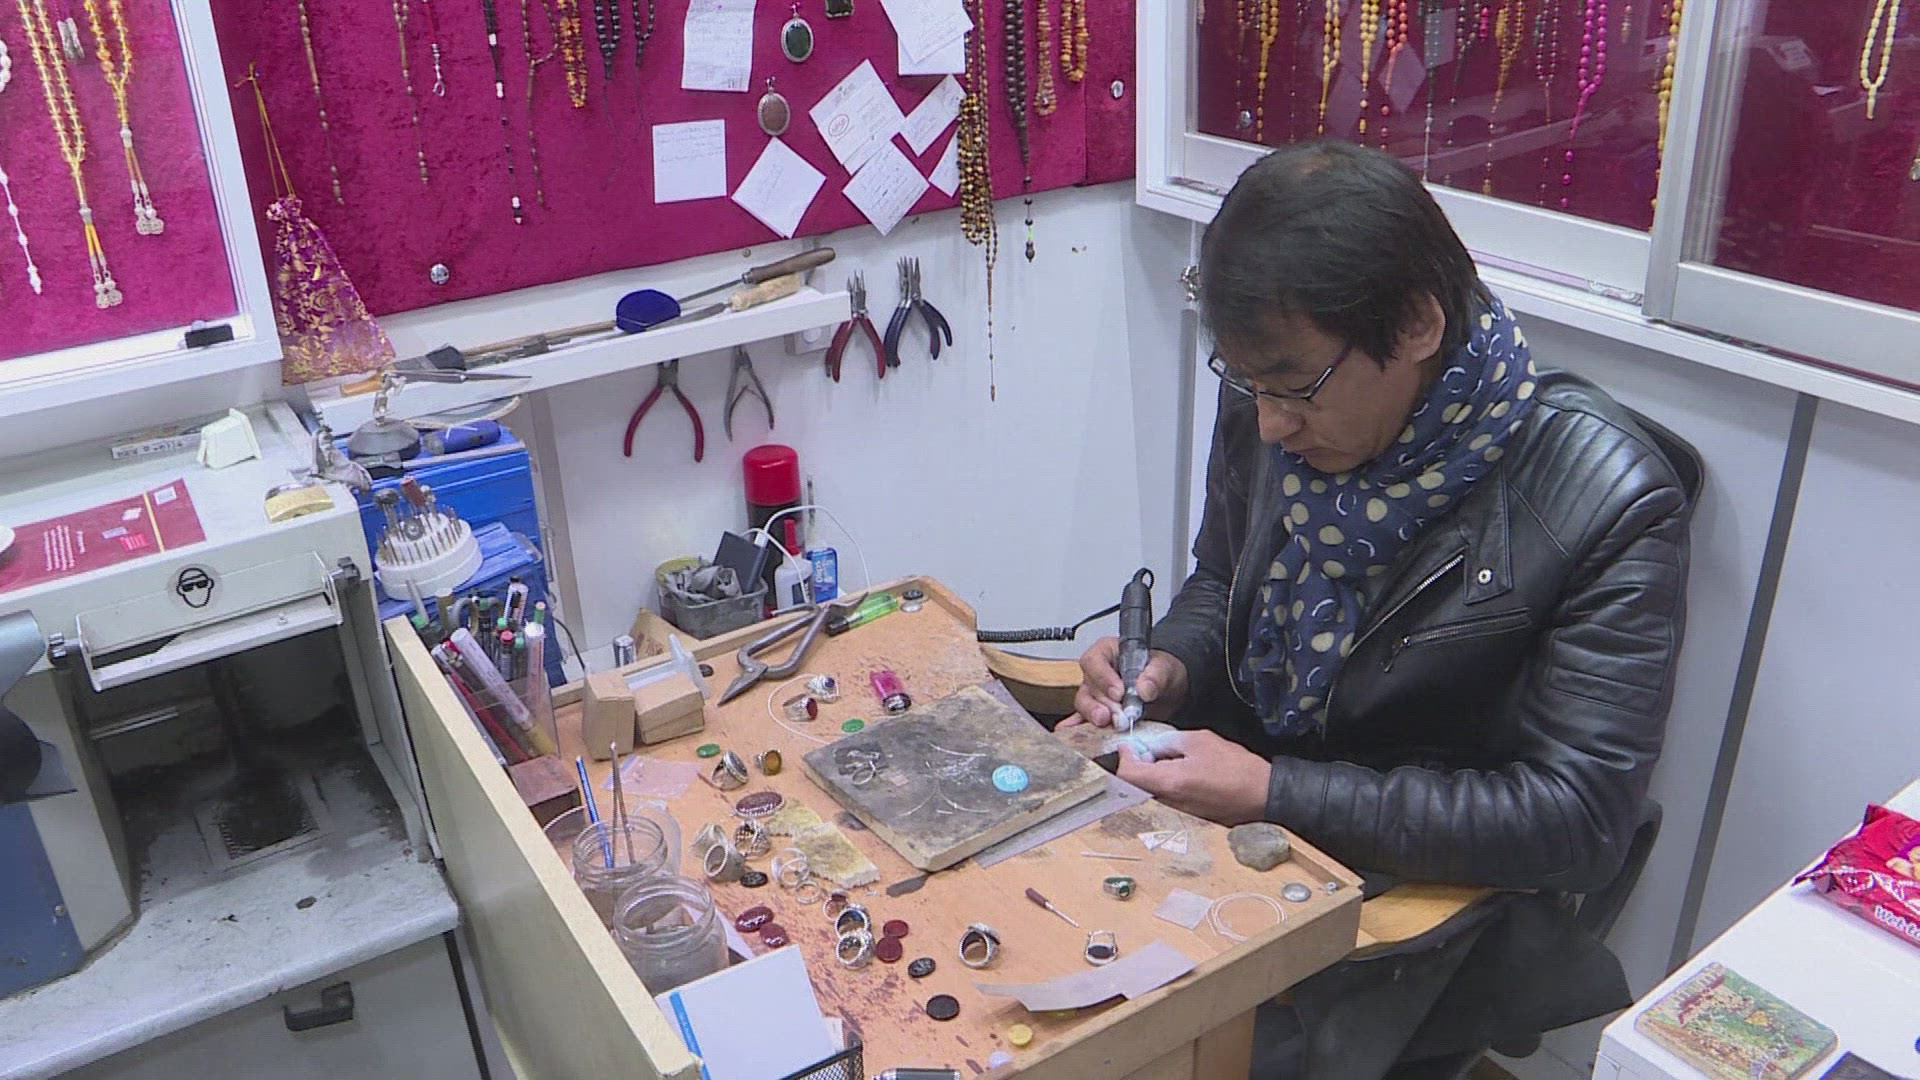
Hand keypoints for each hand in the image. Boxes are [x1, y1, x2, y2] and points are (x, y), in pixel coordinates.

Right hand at [1059, 638, 1188, 728]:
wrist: (1168, 692)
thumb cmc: (1161, 672)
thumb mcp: (1165, 668)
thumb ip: (1156, 675)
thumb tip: (1144, 689)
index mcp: (1107, 653)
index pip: (1094, 661)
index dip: (1103, 678)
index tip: (1119, 693)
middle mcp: (1096, 673)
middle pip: (1089, 687)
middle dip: (1103, 704)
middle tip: (1118, 716)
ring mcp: (1094, 695)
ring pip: (1083, 704)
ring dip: (1094, 716)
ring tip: (1107, 724)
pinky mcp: (1098, 714)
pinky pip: (1085, 721)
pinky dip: (1083, 728)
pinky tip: (1085, 735)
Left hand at [1115, 729, 1271, 825]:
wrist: (1263, 795)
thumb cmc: (1235, 767)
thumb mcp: (1199, 741)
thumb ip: (1167, 742)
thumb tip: (1148, 746)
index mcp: (1169, 783)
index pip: (1127, 775)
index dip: (1123, 757)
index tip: (1129, 745)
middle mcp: (1169, 802)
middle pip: (1136, 784)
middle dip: (1138, 764)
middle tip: (1151, 748)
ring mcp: (1179, 811)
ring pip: (1151, 790)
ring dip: (1153, 773)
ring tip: (1172, 757)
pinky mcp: (1189, 814)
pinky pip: (1167, 796)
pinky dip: (1167, 781)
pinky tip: (1184, 769)